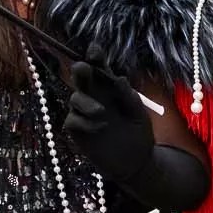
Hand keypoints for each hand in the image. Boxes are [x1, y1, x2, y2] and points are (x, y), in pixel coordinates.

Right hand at [64, 47, 154, 182]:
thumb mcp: (139, 115)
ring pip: (75, 98)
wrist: (135, 162)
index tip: (95, 50)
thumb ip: (130, 97)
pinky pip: (73, 120)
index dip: (96, 57)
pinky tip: (100, 128)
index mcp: (111, 88)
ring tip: (101, 113)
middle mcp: (95, 96)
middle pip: (82, 78)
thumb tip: (119, 78)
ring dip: (86, 102)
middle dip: (80, 70)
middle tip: (84, 68)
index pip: (100, 68)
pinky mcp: (77, 129)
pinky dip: (85, 122)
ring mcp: (83, 112)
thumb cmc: (138, 133)